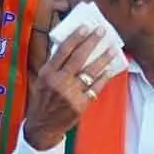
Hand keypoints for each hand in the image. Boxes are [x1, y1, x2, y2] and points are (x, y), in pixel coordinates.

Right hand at [23, 26, 115, 150]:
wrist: (42, 126)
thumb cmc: (42, 100)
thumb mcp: (41, 80)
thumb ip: (54, 65)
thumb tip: (69, 47)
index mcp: (47, 73)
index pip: (63, 51)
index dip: (75, 38)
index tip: (85, 28)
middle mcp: (58, 82)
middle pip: (78, 58)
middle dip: (91, 42)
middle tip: (101, 31)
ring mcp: (70, 94)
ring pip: (90, 72)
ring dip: (103, 59)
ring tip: (111, 49)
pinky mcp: (80, 105)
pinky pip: (95, 89)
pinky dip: (103, 79)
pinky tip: (109, 70)